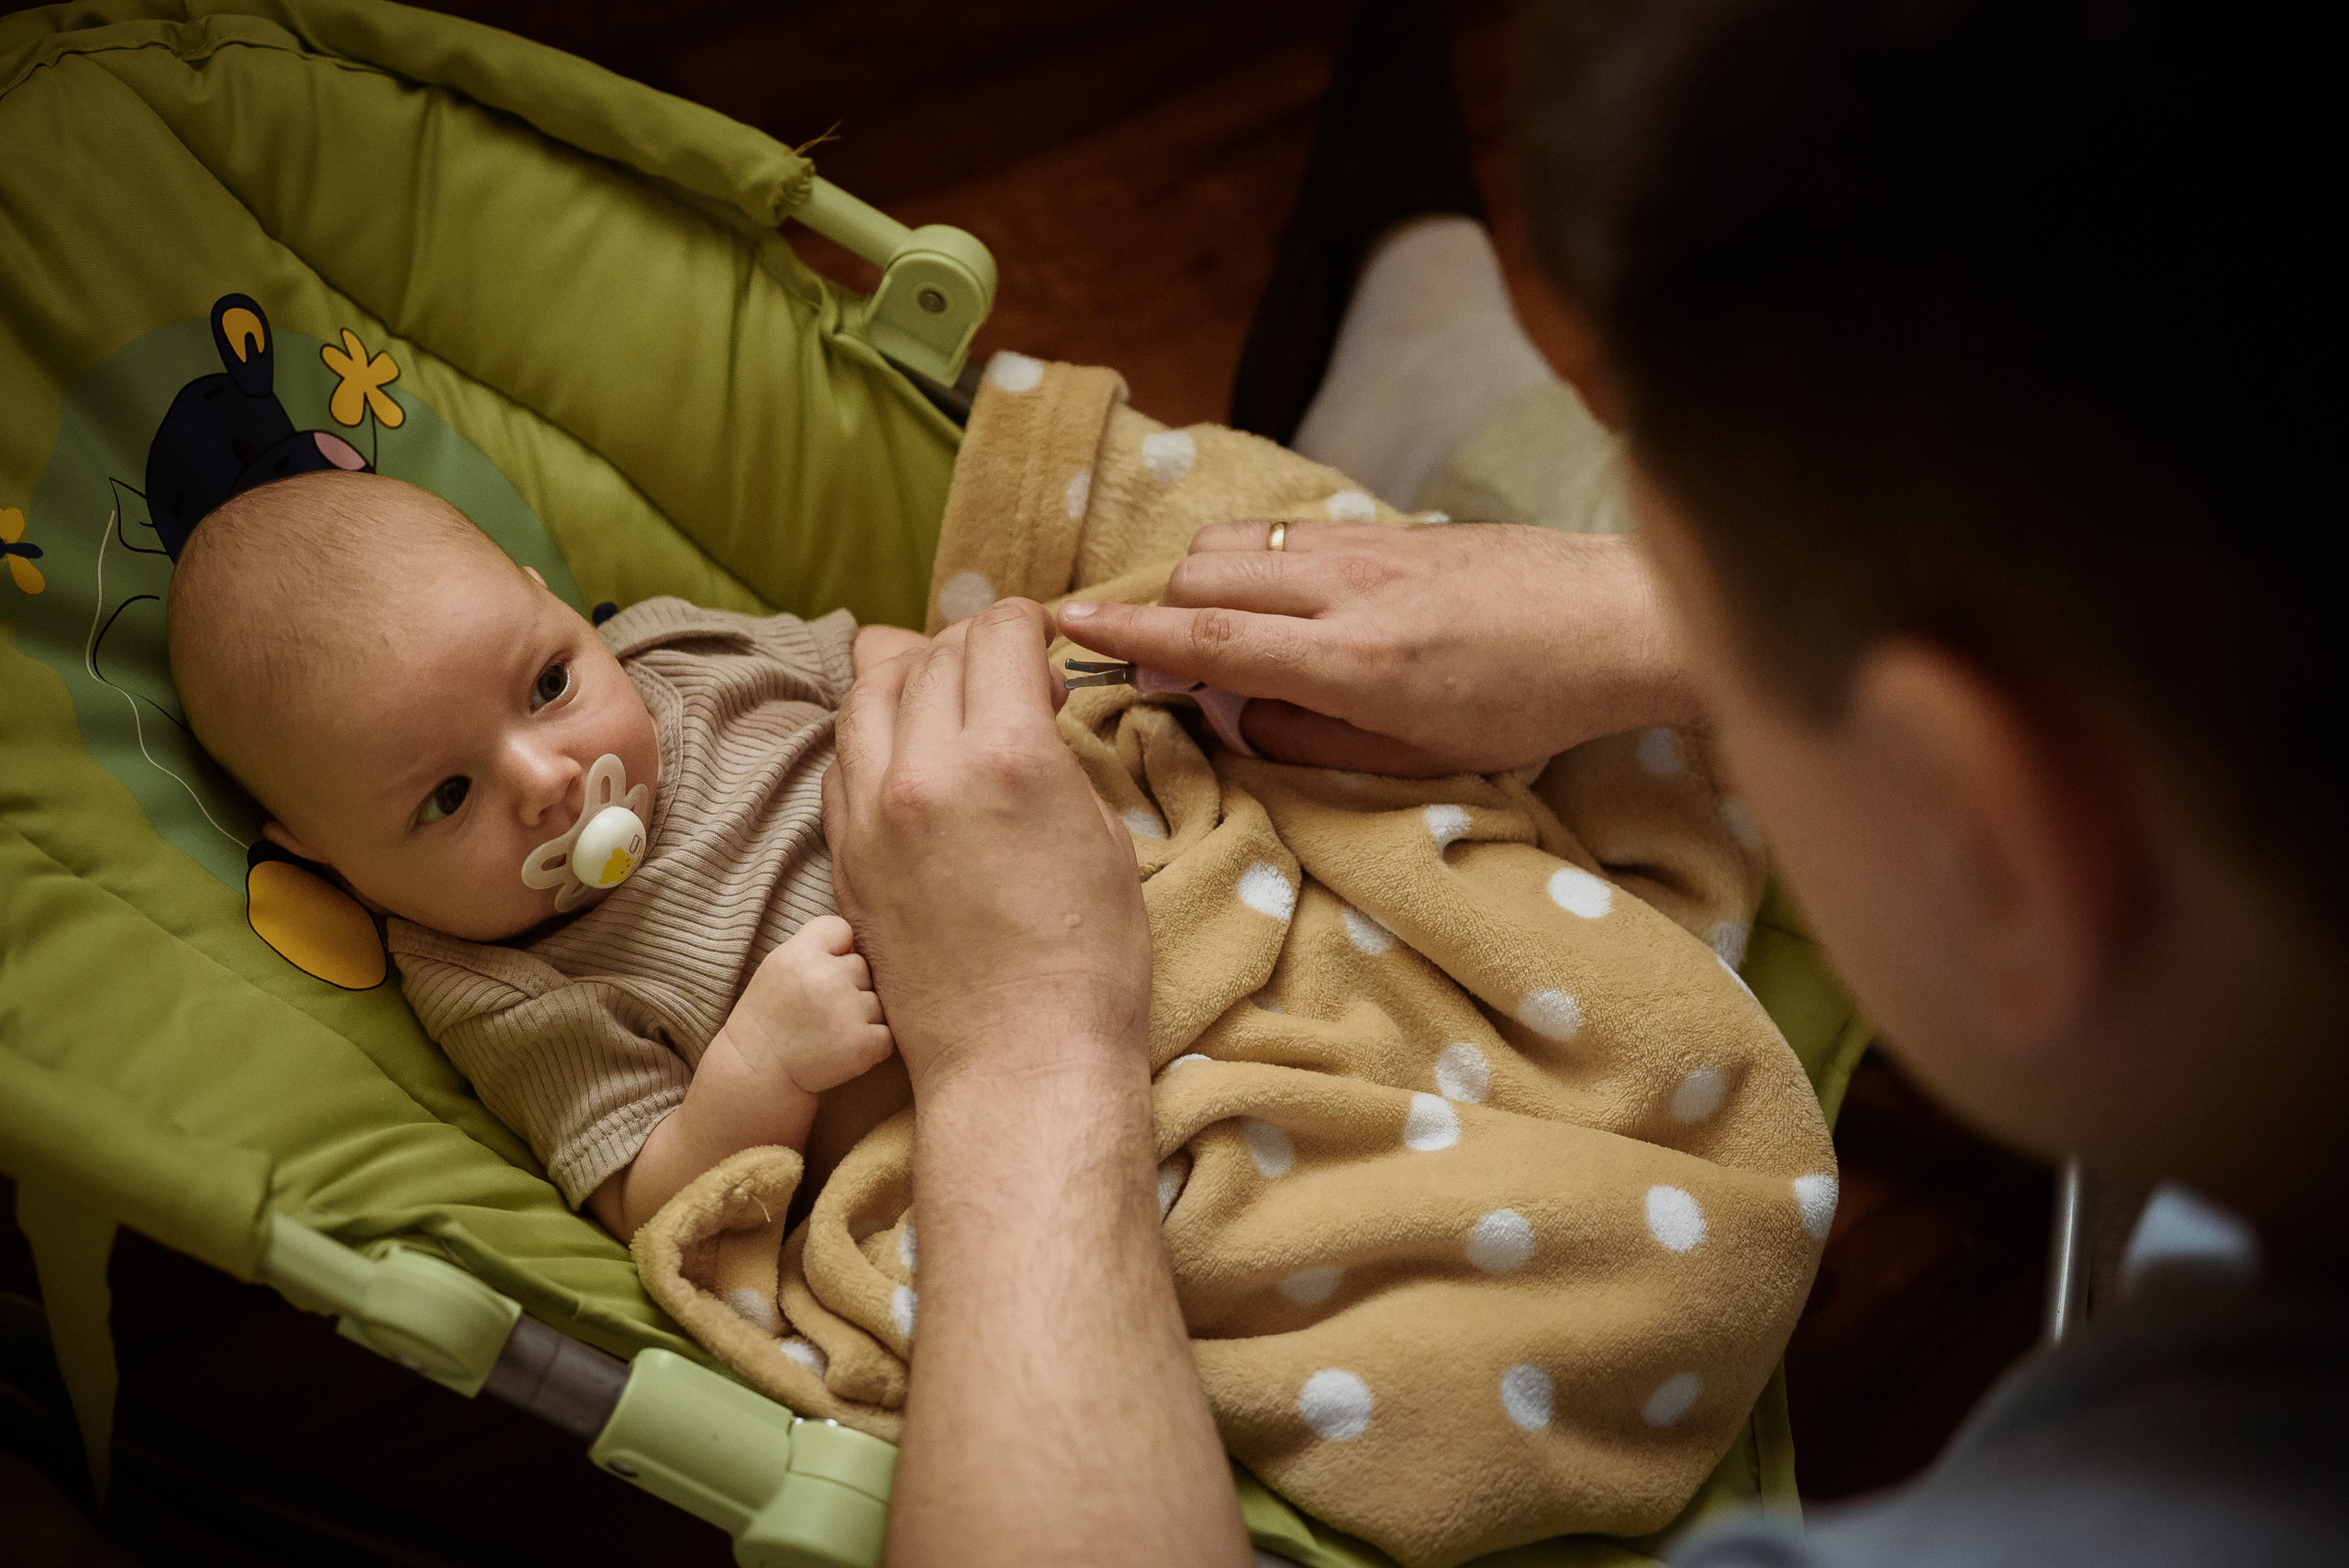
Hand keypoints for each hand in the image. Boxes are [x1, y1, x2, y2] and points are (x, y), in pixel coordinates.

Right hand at [724, 914, 895, 1095]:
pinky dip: (871, 1044)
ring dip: (862, 1016)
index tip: (823, 969)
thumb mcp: (778, 967)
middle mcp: (826, 978)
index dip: (837, 948)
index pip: (841, 928)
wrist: (758, 1071)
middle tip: (821, 1009)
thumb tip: (856, 936)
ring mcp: (847, 1011)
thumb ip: (815, 947)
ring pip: (877, 1001)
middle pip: (862, 966)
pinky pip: (886, 1034)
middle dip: (849, 985)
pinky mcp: (863, 1044)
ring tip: (829, 1031)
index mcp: (800, 955)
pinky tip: (842, 1048)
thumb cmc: (771, 1017)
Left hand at [822, 599, 1150, 1098]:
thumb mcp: (1102, 833)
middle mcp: (923, 771)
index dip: (1026, 625)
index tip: (1041, 638)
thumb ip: (1053, 756)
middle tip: (1007, 669)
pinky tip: (905, 749)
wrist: (1019, 1060)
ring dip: (908, 675)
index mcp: (1005, 755)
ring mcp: (871, 814)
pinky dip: (874, 733)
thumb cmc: (1087, 960)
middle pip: (929, 655)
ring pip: (867, 696)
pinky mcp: (846, 855)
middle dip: (972, 646)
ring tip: (943, 689)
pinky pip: (843, 759)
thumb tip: (1029, 713)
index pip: (996, 635)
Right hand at [1055, 521, 1696, 775]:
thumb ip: (1314, 741)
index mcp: (1351, 662)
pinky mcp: (1390, 526)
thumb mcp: (1422, 759)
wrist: (1620, 619)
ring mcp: (1367, 545)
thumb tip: (1238, 718)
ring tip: (1207, 625)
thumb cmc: (1530, 705)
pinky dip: (1254, 561)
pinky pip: (1288, 533)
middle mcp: (1346, 589)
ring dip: (1200, 578)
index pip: (1207, 637)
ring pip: (1238, 540)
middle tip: (1148, 654)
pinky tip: (1275, 598)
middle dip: (1155, 607)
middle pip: (1202, 572)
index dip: (1124, 630)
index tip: (1061, 622)